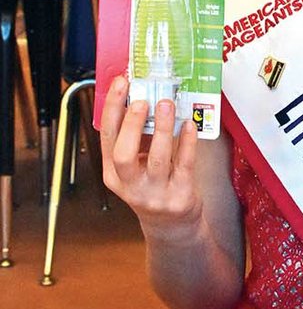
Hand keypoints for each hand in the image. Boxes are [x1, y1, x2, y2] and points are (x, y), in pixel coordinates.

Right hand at [99, 75, 201, 225]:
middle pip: (123, 155)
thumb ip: (136, 138)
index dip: (113, 109)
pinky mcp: (180, 195)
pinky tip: (189, 124)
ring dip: (163, 129)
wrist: (171, 224)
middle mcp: (130, 186)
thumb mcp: (135, 167)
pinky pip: (184, 165)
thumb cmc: (152, 186)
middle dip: (131, 125)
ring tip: (166, 104)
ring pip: (157, 159)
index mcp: (113, 174)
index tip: (121, 84)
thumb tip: (143, 96)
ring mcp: (156, 193)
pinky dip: (187, 142)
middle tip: (142, 100)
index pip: (106, 138)